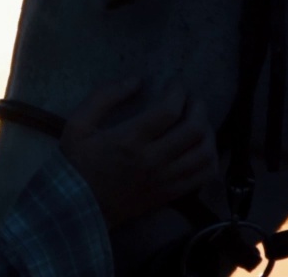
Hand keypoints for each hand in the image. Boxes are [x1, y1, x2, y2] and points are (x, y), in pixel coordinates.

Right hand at [59, 78, 218, 227]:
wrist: (77, 206)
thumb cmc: (77, 162)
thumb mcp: (78, 123)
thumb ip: (104, 97)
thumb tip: (136, 80)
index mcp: (129, 140)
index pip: (169, 110)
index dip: (178, 91)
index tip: (175, 84)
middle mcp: (153, 160)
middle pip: (194, 130)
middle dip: (198, 108)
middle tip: (191, 100)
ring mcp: (165, 179)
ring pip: (204, 153)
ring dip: (208, 132)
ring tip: (198, 122)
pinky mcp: (170, 194)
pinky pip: (203, 176)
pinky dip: (210, 158)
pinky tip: (201, 148)